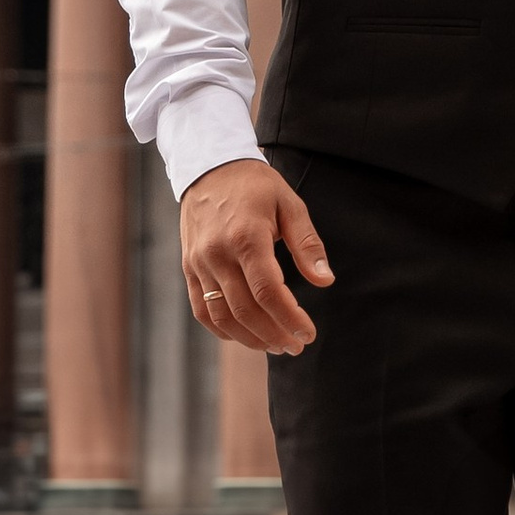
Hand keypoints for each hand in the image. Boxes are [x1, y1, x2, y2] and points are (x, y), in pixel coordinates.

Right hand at [180, 158, 331, 353]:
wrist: (209, 168)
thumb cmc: (255, 186)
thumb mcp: (290, 204)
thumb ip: (307, 245)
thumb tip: (325, 280)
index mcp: (246, 237)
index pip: (268, 291)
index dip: (290, 318)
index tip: (308, 333)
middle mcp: (218, 254)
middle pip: (245, 310)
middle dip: (274, 334)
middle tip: (296, 345)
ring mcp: (199, 264)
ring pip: (222, 316)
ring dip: (249, 338)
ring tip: (275, 345)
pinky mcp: (189, 268)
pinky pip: (201, 310)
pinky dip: (222, 329)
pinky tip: (245, 336)